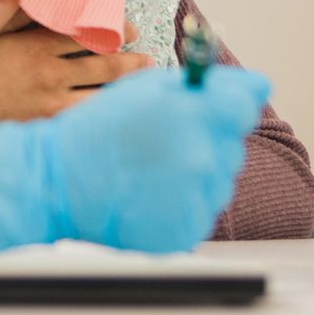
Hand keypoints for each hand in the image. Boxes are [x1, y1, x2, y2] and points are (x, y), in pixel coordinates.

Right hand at [0, 22, 151, 122]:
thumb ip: (24, 13)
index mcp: (39, 46)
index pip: (89, 35)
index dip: (117, 32)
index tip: (134, 30)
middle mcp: (50, 74)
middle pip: (104, 67)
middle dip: (132, 64)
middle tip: (150, 61)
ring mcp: (50, 102)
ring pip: (100, 98)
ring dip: (125, 93)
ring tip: (144, 89)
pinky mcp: (46, 123)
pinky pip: (82, 121)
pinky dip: (103, 116)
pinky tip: (118, 115)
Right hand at [0, 67, 271, 253]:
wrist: (59, 185)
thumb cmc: (98, 131)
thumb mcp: (144, 89)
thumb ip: (201, 84)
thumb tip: (254, 87)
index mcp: (191, 116)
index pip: (245, 103)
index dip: (233, 99)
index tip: (218, 103)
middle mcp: (201, 159)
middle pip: (233, 142)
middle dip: (207, 135)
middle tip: (162, 139)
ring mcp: (196, 199)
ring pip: (220, 176)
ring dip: (197, 169)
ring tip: (153, 167)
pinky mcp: (187, 230)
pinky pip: (202, 206)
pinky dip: (184, 199)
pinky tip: (152, 190)